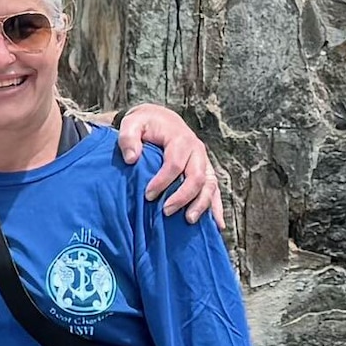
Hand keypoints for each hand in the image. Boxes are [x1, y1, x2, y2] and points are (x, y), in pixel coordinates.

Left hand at [116, 98, 224, 222]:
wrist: (161, 119)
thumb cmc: (145, 124)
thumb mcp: (132, 124)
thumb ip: (128, 138)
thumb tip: (132, 159)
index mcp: (180, 139)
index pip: (174, 164)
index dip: (162, 182)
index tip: (147, 195)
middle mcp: (197, 150)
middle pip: (197, 177)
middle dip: (182, 196)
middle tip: (165, 212)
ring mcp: (203, 161)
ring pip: (210, 185)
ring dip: (202, 204)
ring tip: (189, 220)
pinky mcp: (205, 171)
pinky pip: (214, 190)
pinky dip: (216, 207)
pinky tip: (217, 225)